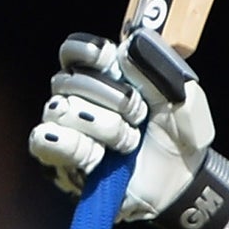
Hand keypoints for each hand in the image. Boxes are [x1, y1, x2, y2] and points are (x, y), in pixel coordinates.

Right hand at [29, 32, 228, 228]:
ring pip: (62, 110)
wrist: (182, 181)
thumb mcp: (183, 100)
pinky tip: (98, 153)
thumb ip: (158, 71)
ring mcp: (67, 127)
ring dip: (105, 127)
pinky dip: (74, 145)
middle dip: (113, 98)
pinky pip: (45, 139)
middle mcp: (80, 98)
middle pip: (70, 80)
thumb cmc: (180, 136)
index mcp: (108, 76)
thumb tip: (128, 47)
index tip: (105, 55)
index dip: (86, 51)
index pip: (76, 51)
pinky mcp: (60, 159)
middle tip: (140, 116)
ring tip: (129, 143)